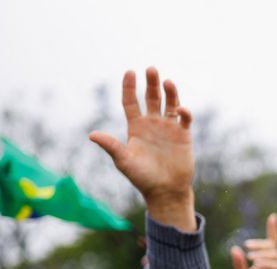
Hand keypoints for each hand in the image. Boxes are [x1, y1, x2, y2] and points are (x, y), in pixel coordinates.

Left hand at [90, 68, 195, 230]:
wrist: (166, 192)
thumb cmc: (143, 179)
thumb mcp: (124, 162)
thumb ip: (111, 146)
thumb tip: (92, 134)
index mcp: (136, 127)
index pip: (131, 102)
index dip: (129, 87)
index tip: (130, 72)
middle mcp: (152, 124)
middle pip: (151, 97)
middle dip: (151, 82)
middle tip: (151, 69)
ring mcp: (169, 128)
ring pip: (169, 103)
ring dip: (169, 91)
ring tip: (166, 81)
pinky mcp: (183, 135)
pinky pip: (184, 118)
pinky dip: (184, 111)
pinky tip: (181, 110)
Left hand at [231, 213, 276, 268]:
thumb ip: (239, 264)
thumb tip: (234, 249)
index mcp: (267, 260)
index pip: (273, 241)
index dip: (273, 229)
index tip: (273, 216)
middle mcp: (276, 262)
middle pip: (272, 246)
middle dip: (260, 244)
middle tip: (247, 246)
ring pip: (274, 255)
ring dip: (262, 254)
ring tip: (250, 258)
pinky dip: (267, 263)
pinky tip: (256, 264)